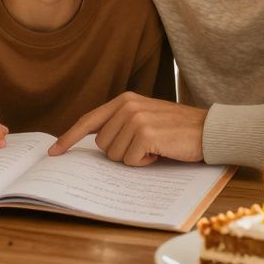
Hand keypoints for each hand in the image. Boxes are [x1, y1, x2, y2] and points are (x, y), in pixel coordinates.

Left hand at [48, 92, 206, 165]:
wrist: (208, 130)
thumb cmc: (177, 130)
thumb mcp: (146, 119)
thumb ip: (121, 126)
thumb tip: (98, 145)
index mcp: (124, 100)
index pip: (88, 120)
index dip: (69, 138)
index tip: (54, 152)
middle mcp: (126, 106)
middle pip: (101, 145)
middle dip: (121, 152)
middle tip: (146, 145)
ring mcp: (135, 119)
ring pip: (115, 156)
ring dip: (135, 158)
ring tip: (155, 147)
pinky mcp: (145, 134)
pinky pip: (130, 161)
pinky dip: (145, 162)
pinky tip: (161, 151)